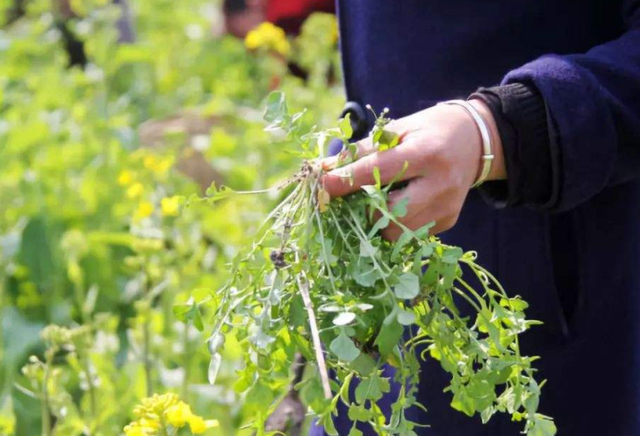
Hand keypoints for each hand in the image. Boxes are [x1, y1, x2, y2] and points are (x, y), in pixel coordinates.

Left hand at [321, 99, 505, 239]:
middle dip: (364, 207)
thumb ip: (363, 150)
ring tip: (379, 199)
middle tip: (355, 196)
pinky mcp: (448, 220)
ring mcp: (446, 206)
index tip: (323, 185)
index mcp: (426, 153)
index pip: (378, 171)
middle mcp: (440, 183)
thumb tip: (326, 169)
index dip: (347, 180)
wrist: (477, 141)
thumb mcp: (398, 129)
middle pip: (389, 212)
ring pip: (398, 230)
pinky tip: (400, 204)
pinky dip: (396, 223)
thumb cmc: (430, 130)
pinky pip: (410, 233)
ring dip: (378, 219)